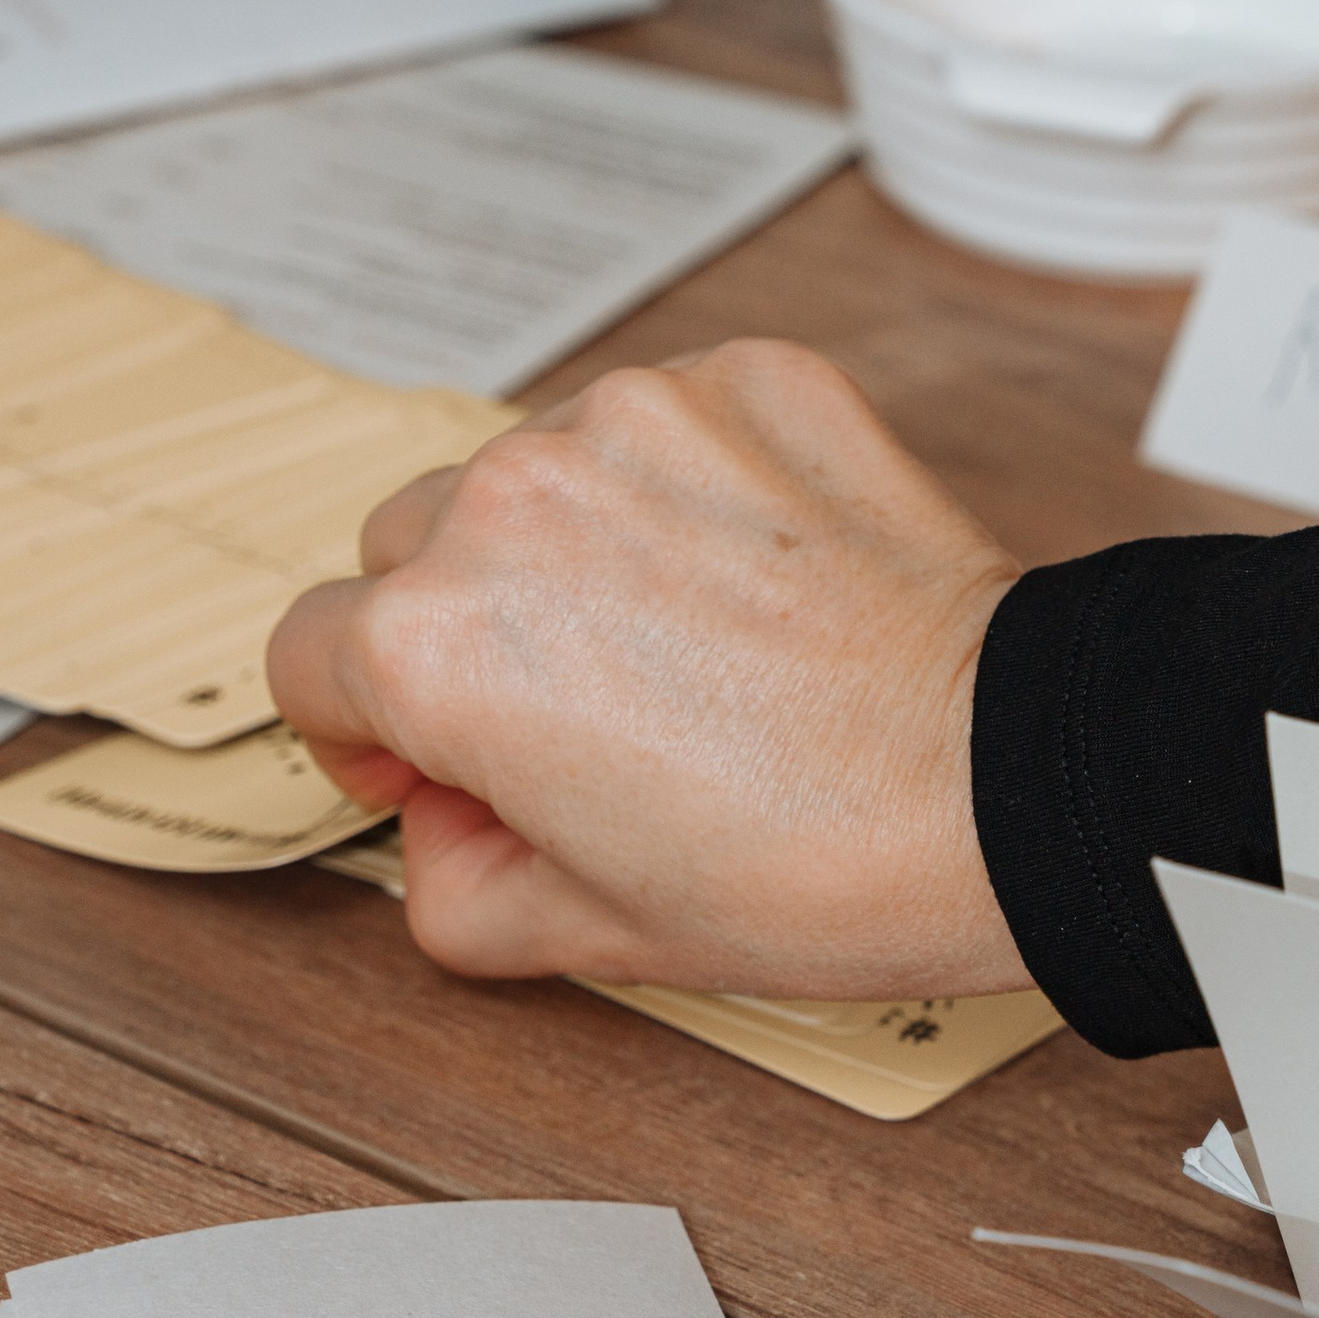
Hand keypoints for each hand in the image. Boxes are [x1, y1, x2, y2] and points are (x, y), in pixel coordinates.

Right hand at [268, 341, 1032, 1001]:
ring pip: (532, 471)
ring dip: (570, 545)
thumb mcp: (589, 935)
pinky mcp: (745, 382)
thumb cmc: (824, 862)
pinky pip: (661, 423)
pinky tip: (757, 583)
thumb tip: (442, 825)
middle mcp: (512, 503)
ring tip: (683, 645)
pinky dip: (686, 489)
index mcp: (440, 645)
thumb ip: (451, 884)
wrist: (1011, 780)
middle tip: (568, 716)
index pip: (307, 655)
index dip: (359, 728)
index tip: (427, 759)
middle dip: (460, 628)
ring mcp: (633, 422)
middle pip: (407, 548)